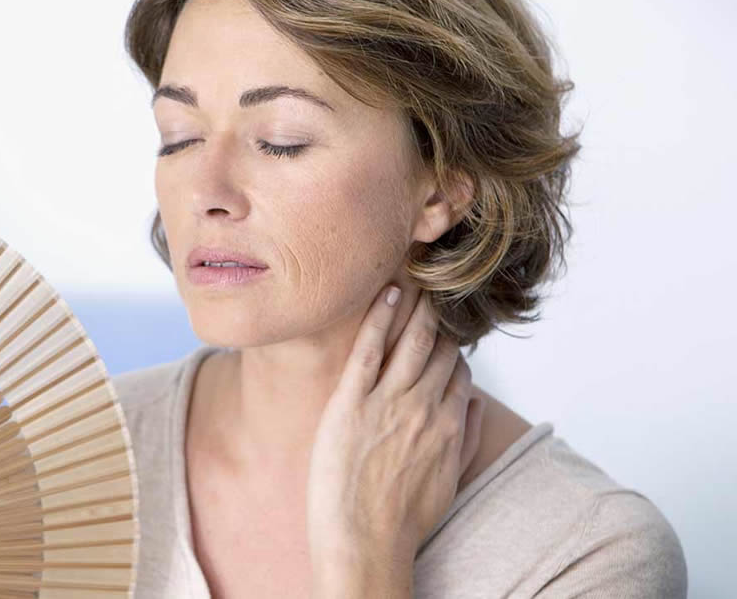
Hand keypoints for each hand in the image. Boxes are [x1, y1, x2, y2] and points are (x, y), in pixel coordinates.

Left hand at [306, 283, 483, 592]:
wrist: (365, 544)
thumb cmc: (404, 520)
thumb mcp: (449, 479)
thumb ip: (465, 437)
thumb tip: (472, 402)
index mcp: (448, 423)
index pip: (458, 368)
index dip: (453, 343)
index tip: (446, 324)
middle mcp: (424, 407)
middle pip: (439, 347)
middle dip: (439, 315)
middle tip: (436, 285)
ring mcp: (388, 403)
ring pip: (411, 340)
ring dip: (417, 306)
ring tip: (417, 279)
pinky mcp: (351, 403)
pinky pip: (369, 349)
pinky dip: (380, 317)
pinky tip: (388, 293)